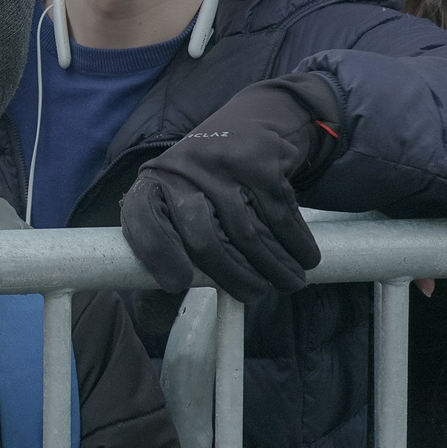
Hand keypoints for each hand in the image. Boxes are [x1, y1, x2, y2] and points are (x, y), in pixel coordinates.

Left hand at [121, 75, 338, 303]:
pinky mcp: (260, 162)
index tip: (177, 285)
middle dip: (233, 276)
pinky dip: (296, 242)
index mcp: (153, 185)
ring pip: (248, 231)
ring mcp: (222, 164)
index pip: (142, 218)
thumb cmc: (207, 185)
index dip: (156, 253)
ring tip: (288, 283)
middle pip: (203, 236)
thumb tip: (154, 323)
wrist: (251, 124)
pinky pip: (280, 214)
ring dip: (273, 266)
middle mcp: (182, 171)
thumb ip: (166, 259)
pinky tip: (304, 258)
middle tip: (255, 296)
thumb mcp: (178, 208)